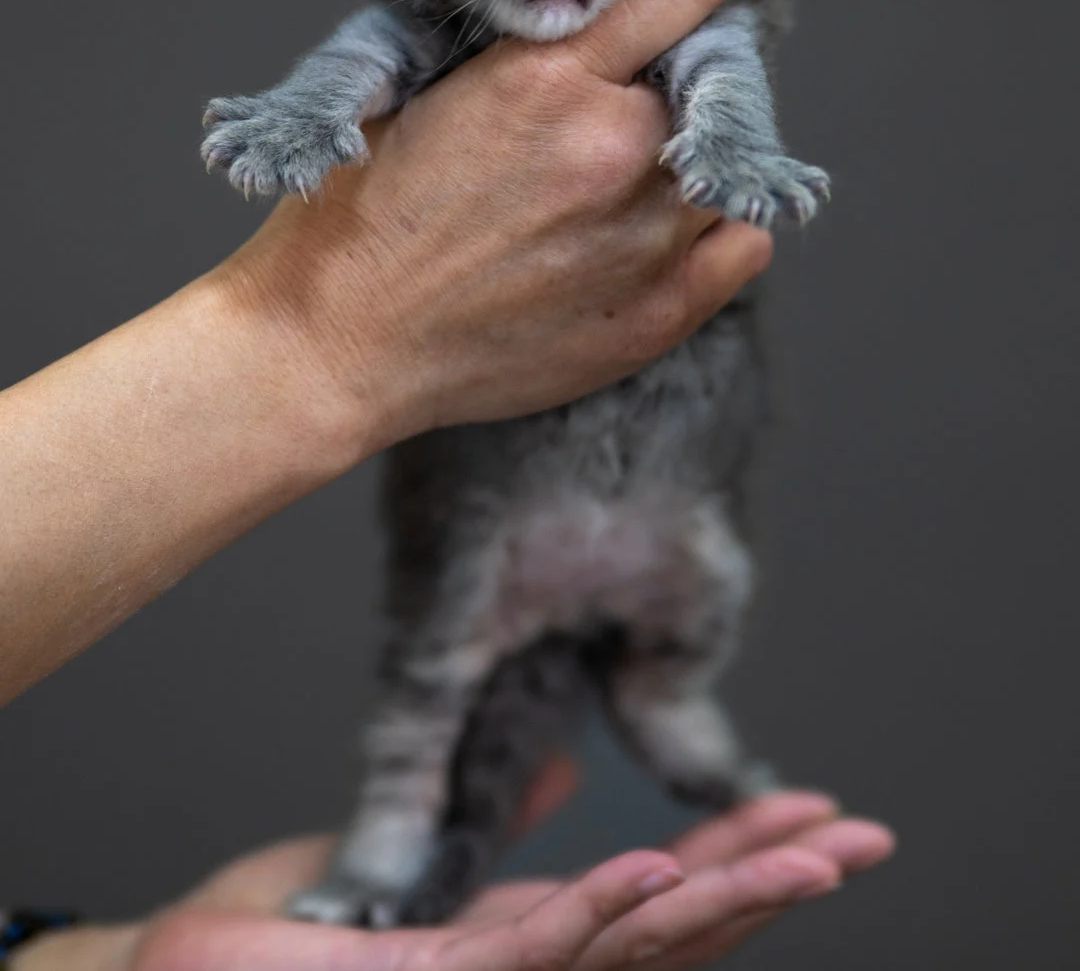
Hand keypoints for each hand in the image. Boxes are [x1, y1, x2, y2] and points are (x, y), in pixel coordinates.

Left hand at [16, 763, 893, 970]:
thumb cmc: (285, 942)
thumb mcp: (415, 865)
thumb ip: (497, 824)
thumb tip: (570, 767)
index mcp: (532, 932)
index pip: (663, 892)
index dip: (741, 854)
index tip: (815, 815)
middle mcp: (535, 968)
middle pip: (676, 929)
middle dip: (769, 884)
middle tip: (861, 841)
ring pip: (631, 950)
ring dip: (717, 903)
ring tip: (803, 860)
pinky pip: (535, 952)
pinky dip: (599, 914)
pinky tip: (649, 870)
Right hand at [214, 0, 771, 461]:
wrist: (339, 344)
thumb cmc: (361, 221)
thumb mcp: (421, 97)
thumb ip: (518, 65)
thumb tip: (580, 42)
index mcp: (547, 83)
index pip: (665, 2)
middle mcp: (612, 150)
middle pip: (705, 87)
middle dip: (680, 85)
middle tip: (638, 111)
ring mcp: (644, 237)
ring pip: (719, 167)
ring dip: (690, 162)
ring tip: (630, 188)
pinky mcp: (658, 312)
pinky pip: (743, 243)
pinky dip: (721, 226)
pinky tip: (673, 232)